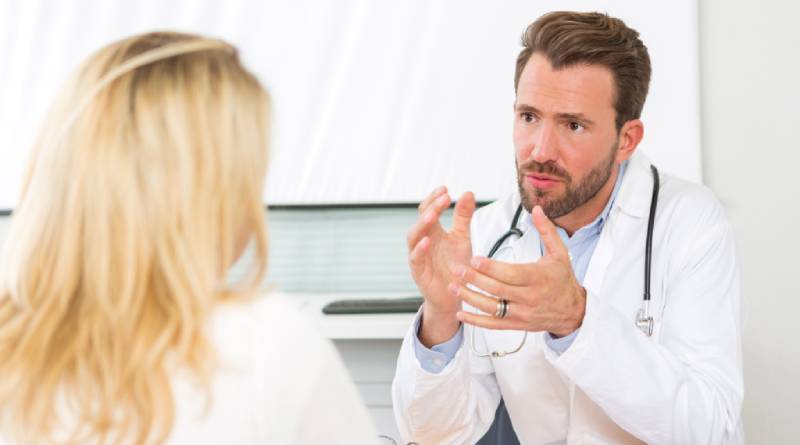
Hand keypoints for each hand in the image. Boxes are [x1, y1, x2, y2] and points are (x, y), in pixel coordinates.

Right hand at [407, 187, 474, 345]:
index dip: (434, 199)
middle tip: (443, 198)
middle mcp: (424, 241)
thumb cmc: (455, 266)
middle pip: (422, 220)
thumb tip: (468, 193)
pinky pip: (415, 258)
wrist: (454, 295)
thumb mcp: (463, 238)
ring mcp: (419, 255)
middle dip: (431, 207)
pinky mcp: (418, 271)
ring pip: (413, 236)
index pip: (428, 209)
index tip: (445, 189)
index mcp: (434, 231)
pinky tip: (427, 241)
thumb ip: (463, 217)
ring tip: (432, 215)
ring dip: (422, 225)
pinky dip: (420, 249)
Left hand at [453, 205, 585, 337]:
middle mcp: (529, 297)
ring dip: (470, 298)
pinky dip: (476, 321)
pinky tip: (461, 314)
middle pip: (498, 289)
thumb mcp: (559, 253)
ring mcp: (522, 313)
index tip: (474, 258)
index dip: (491, 267)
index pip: (511, 273)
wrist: (573, 311)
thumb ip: (546, 231)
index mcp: (538, 278)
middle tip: (457, 269)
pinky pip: (493, 324)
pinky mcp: (516, 324)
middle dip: (475, 279)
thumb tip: (537, 209)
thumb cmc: (563, 280)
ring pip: (492, 307)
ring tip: (453, 287)